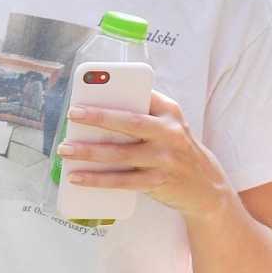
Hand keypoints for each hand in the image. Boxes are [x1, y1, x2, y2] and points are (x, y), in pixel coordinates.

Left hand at [56, 89, 229, 220]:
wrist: (205, 185)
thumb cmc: (176, 150)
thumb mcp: (169, 125)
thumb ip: (144, 114)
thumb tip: (98, 112)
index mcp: (170, 112)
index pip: (142, 94)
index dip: (117, 89)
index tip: (91, 87)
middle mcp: (169, 132)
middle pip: (129, 122)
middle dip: (99, 117)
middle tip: (72, 114)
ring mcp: (163, 159)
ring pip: (121, 154)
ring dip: (89, 152)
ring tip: (65, 149)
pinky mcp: (156, 182)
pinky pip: (121, 181)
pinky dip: (97, 180)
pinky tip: (77, 177)